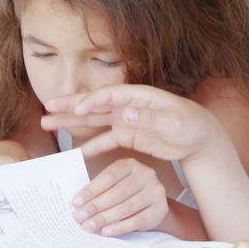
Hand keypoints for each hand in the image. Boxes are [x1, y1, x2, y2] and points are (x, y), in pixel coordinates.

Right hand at [42, 84, 225, 163]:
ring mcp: (127, 120)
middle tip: (47, 106)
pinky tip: (76, 152)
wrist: (201, 140)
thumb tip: (126, 112)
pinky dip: (91, 145)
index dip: (94, 100)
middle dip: (71, 105)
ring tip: (48, 122)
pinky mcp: (129, 136)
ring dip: (73, 122)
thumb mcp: (174, 122)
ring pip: (95, 120)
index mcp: (141, 96)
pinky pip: (105, 140)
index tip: (77, 108)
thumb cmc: (191, 126)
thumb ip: (150, 117)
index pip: (111, 95)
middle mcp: (129, 105)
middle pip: (96, 103)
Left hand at [72, 158, 168, 236]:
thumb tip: (75, 203)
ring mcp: (156, 191)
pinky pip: (138, 220)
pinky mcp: (160, 208)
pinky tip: (107, 231)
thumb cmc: (127, 194)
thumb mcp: (115, 184)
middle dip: (96, 207)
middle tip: (79, 218)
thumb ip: (98, 189)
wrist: (153, 205)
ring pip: (126, 207)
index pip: (108, 177)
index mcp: (130, 164)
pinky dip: (120, 227)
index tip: (75, 203)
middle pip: (117, 193)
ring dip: (105, 218)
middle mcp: (145, 174)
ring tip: (89, 226)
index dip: (91, 190)